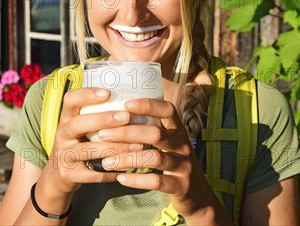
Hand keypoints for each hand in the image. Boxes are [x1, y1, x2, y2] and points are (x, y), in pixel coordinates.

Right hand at [43, 87, 143, 195]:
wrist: (58, 177)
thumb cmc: (78, 145)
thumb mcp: (80, 128)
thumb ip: (95, 115)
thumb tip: (131, 99)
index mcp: (66, 119)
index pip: (70, 100)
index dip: (86, 94)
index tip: (107, 93)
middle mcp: (61, 135)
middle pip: (77, 124)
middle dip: (102, 120)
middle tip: (126, 117)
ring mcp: (63, 155)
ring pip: (88, 150)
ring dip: (114, 148)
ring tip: (137, 145)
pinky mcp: (68, 175)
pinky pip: (92, 174)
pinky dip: (111, 172)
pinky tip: (127, 169)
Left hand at [97, 98, 223, 221]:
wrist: (196, 195)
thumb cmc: (173, 162)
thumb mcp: (168, 143)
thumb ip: (151, 128)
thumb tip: (116, 113)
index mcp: (178, 130)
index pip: (167, 109)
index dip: (148, 105)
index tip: (126, 104)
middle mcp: (183, 144)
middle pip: (156, 133)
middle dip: (127, 132)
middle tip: (103, 134)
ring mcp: (184, 165)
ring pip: (154, 157)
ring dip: (127, 158)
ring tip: (106, 161)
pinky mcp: (181, 185)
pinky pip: (157, 181)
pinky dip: (137, 180)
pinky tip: (120, 179)